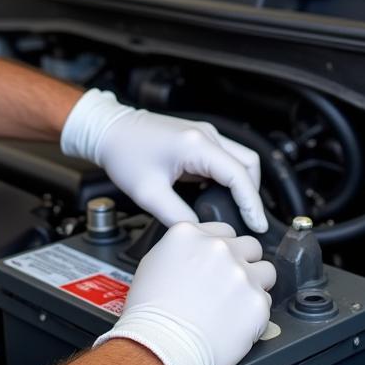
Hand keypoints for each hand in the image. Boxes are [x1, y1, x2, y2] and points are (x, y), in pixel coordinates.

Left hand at [60, 89, 266, 232]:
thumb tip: (201, 233)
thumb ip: (178, 217)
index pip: (239, 175)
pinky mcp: (197, 138)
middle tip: (249, 222)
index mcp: (197, 145)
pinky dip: (229, 177)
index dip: (252, 204)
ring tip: (237, 212)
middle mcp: (206, 134)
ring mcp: (203, 133)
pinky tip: (220, 197)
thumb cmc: (123, 154)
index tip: (257, 226)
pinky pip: (224, 158)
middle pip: (248, 164)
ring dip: (242, 184)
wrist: (108, 130)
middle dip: (252, 194)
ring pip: (240, 159)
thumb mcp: (149, 193)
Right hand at [95, 222, 274, 364]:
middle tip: (230, 284)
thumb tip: (196, 253)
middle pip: (250, 246)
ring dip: (255, 284)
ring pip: (266, 270)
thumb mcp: (153, 264)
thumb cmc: (150, 312)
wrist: (161, 346)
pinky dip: (254, 312)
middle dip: (243, 262)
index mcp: (190, 234)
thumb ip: (182, 250)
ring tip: (238, 302)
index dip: (223, 249)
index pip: (224, 230)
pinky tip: (236, 321)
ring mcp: (240, 274)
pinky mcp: (256, 301)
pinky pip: (266, 301)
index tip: (220, 263)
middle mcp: (218, 248)